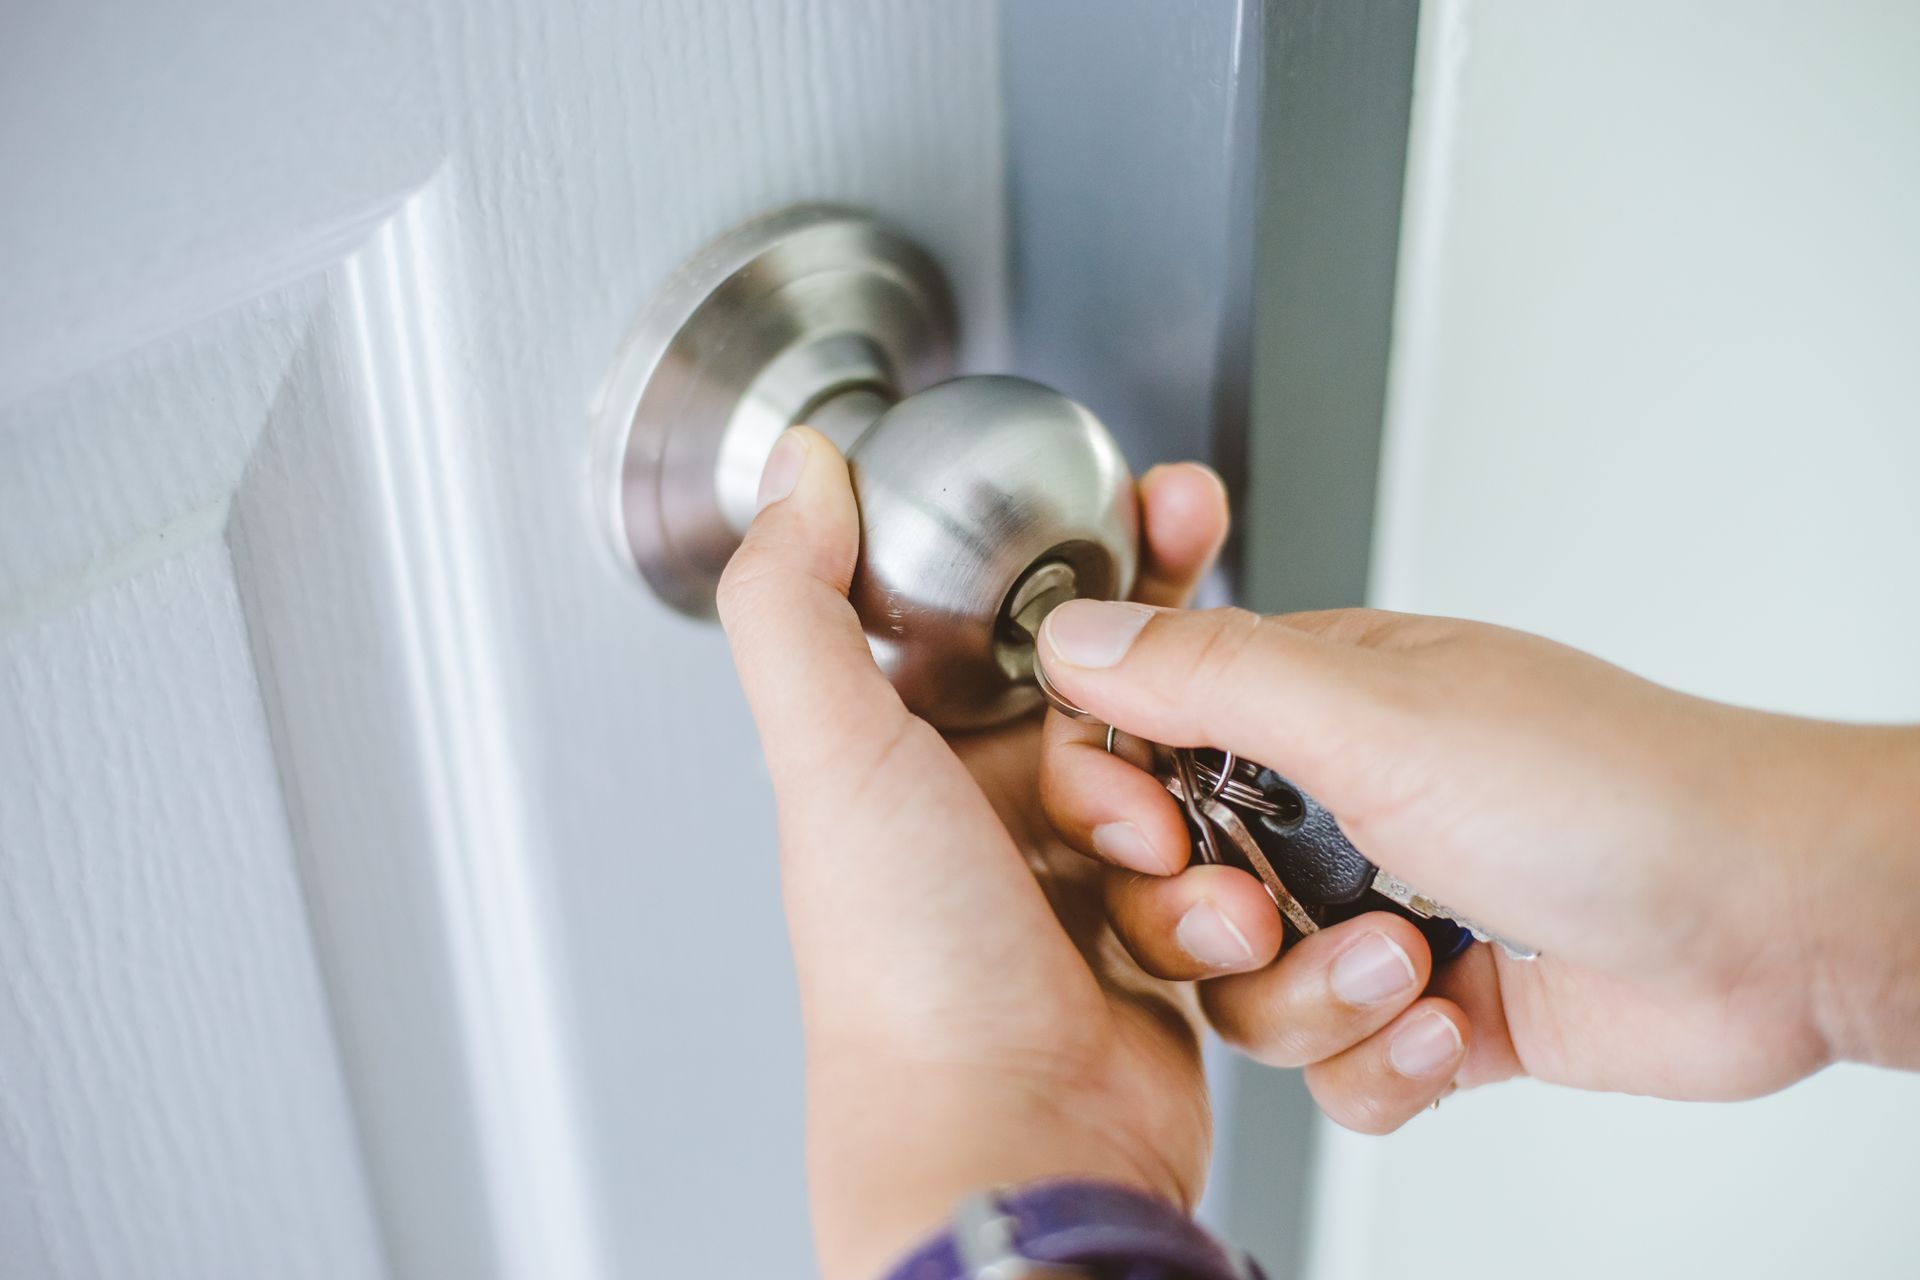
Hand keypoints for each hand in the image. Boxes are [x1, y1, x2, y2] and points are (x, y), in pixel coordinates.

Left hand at [716, 428, 1230, 1279]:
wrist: (1011, 1149)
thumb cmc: (908, 975)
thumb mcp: (834, 756)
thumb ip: (798, 601)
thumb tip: (796, 467)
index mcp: (914, 755)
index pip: (1023, 617)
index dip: (1098, 558)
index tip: (1167, 507)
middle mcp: (993, 814)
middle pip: (1125, 694)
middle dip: (1182, 689)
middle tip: (1222, 676)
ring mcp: (1081, 886)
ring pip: (1193, 789)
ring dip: (1202, 823)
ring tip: (1167, 878)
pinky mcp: (1155, 955)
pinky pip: (1226, 883)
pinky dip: (1226, 907)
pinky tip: (1206, 941)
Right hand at [1037, 601, 1919, 1132]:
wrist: (1764, 919)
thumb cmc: (1600, 788)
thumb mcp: (1373, 712)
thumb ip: (1206, 674)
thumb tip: (1073, 634)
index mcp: (1311, 707)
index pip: (1141, 740)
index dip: (1115, 800)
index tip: (1140, 834)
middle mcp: (1336, 807)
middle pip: (1173, 888)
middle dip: (1206, 926)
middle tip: (1259, 918)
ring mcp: (1381, 909)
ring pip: (1248, 995)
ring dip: (1313, 1002)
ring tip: (1406, 971)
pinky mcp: (1431, 1009)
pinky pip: (1334, 1070)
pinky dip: (1378, 1067)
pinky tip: (1445, 1030)